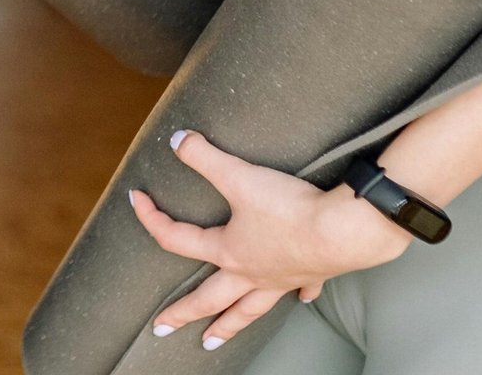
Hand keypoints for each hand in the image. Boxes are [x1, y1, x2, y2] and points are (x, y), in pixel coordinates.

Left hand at [129, 130, 410, 349]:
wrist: (345, 229)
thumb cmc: (291, 209)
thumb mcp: (238, 176)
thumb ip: (203, 156)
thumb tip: (176, 140)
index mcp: (229, 252)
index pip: (177, 239)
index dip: (152, 219)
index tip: (136, 200)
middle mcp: (252, 273)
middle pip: (210, 299)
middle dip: (183, 313)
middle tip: (162, 328)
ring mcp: (282, 279)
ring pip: (249, 309)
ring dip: (230, 325)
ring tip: (213, 340)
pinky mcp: (312, 273)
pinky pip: (299, 292)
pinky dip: (297, 297)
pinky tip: (300, 300)